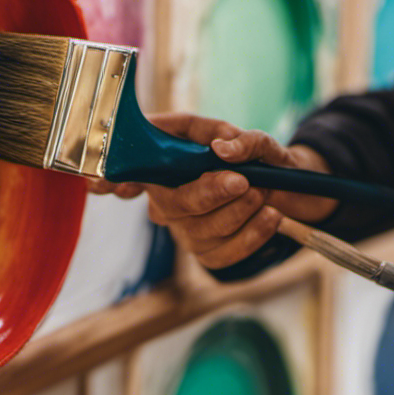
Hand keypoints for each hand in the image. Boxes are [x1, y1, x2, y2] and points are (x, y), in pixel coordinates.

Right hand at [90, 113, 336, 269]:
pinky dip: (252, 236)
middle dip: (209, 194)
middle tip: (242, 181)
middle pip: (174, 204)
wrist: (291, 191)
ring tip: (265, 194)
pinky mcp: (208, 253)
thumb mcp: (256, 140)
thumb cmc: (259, 159)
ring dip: (239, 213)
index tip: (102, 184)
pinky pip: (222, 255)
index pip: (132, 171)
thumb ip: (243, 139)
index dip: (112, 179)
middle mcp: (169, 198)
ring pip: (201, 231)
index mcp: (169, 163)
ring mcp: (186, 229)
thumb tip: (222, 150)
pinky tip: (270, 218)